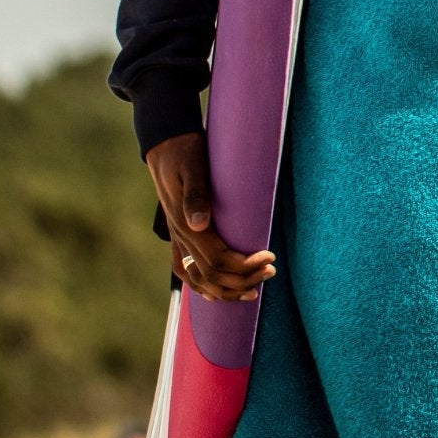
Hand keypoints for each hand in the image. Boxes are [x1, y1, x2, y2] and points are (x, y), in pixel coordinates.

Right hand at [145, 132, 275, 302]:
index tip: (269, 257)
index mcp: (185, 225)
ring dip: (226, 289)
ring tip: (254, 289)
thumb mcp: (193, 167)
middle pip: (210, 274)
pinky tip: (218, 292)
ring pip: (197, 279)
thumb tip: (199, 224)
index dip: (243, 265)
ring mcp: (177, 238)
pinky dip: (203, 286)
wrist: (166, 144)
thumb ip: (195, 195)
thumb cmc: (186, 153)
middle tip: (271, 271)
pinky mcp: (179, 235)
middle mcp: (180, 236)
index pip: (216, 259)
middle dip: (242, 279)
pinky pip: (186, 271)